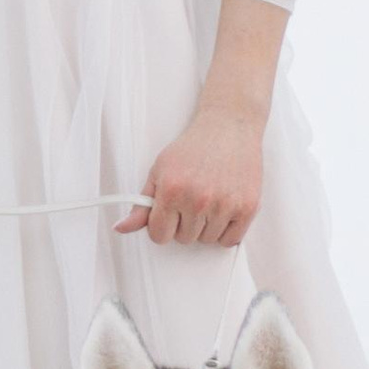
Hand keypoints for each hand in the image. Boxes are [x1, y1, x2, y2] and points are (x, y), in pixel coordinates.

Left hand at [116, 100, 263, 250]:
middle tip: (192, 198)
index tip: (169, 214)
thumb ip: (141, 205)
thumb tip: (121, 228)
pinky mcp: (247, 208)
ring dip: (206, 226)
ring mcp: (224, 205)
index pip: (159, 235)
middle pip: (184, 239)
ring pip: (207, 240)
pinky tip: (223, 209)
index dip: (162, 226)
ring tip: (209, 199)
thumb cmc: (193, 148)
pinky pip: (230, 241)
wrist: (228, 127)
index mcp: (172, 191)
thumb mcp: (159, 171)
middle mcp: (198, 200)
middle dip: (184, 223)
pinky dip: (226, 231)